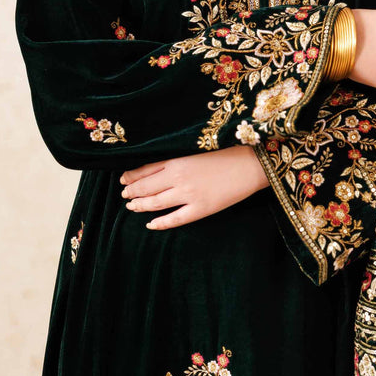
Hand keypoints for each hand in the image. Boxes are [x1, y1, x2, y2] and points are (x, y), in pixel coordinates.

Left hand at [118, 145, 269, 229]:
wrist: (252, 163)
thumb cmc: (227, 152)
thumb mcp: (197, 150)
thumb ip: (178, 158)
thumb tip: (160, 167)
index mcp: (178, 160)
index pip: (146, 169)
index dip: (132, 176)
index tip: (123, 180)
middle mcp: (178, 177)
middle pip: (147, 187)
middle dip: (132, 191)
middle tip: (124, 195)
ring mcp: (189, 195)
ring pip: (156, 203)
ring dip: (141, 205)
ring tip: (131, 206)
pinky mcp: (201, 209)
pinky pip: (175, 219)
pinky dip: (160, 223)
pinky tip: (150, 224)